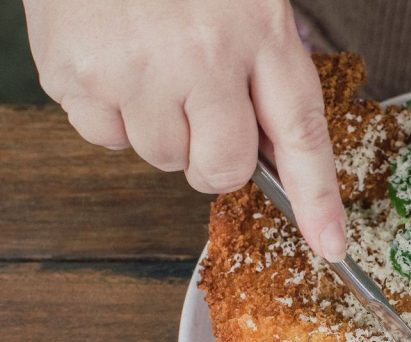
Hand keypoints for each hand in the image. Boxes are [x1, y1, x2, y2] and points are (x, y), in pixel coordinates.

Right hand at [23, 0, 346, 258]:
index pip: (301, 134)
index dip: (319, 199)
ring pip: (162, 159)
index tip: (332, 246)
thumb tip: (271, 157)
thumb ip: (265, 74)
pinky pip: (104, 138)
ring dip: (160, 128)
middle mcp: (202, 55)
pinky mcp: (75, 74)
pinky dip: (108, 112)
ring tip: (147, 64)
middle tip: (199, 108)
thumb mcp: (247, 4)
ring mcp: (134, 69)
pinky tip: (111, 61)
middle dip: (215, 158)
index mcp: (258, 30)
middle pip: (222, 171)